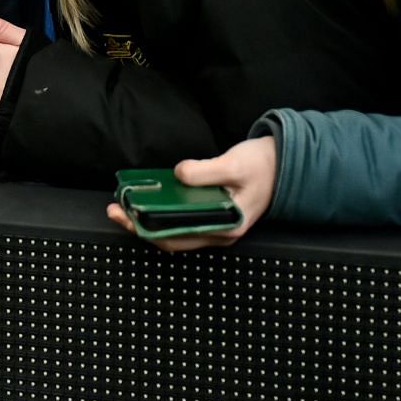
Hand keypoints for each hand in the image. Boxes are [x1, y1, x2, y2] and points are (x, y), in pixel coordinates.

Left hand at [106, 137, 277, 250]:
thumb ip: (206, 172)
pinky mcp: (214, 213)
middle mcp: (219, 232)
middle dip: (140, 225)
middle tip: (114, 209)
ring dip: (149, 219)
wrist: (285, 163)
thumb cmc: (262, 165)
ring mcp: (216, 224)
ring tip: (126, 203)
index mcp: (226, 227)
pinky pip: (182, 219)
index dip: (146, 229)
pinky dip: (163, 211)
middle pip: (171, 237)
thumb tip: (178, 175)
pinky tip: (149, 198)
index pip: (177, 238)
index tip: (123, 213)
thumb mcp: (234, 164)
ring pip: (175, 230)